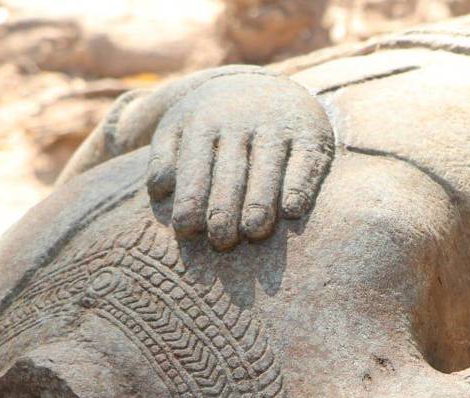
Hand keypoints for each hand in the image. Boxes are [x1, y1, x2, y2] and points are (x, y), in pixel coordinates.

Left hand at [145, 73, 334, 250]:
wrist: (263, 85)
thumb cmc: (212, 122)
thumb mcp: (180, 126)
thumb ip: (163, 155)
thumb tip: (159, 189)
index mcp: (204, 121)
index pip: (195, 164)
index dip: (190, 197)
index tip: (185, 228)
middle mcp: (242, 121)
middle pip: (231, 170)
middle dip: (224, 206)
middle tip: (220, 240)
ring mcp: (278, 126)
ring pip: (268, 167)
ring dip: (261, 200)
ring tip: (254, 232)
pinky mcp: (310, 134)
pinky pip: (305, 161)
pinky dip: (300, 185)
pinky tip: (292, 210)